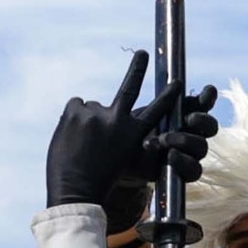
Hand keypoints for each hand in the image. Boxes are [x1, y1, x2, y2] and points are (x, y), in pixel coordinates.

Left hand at [46, 51, 217, 210]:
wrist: (75, 193)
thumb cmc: (97, 183)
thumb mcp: (117, 161)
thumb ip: (115, 135)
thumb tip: (99, 112)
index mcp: (133, 135)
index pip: (155, 111)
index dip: (167, 96)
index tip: (177, 82)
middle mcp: (117, 119)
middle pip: (130, 87)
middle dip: (138, 69)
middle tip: (143, 54)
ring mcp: (96, 113)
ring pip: (90, 108)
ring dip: (84, 123)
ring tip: (80, 146)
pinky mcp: (75, 111)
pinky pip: (74, 107)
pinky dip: (70, 121)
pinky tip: (70, 139)